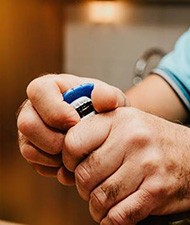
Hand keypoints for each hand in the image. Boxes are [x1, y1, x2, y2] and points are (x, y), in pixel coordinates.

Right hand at [17, 74, 126, 184]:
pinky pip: (36, 163)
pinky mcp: (32, 149)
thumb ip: (109, 96)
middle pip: (27, 124)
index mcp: (50, 87)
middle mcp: (34, 108)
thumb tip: (100, 98)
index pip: (39, 91)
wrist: (99, 129)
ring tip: (76, 154)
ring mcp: (31, 131)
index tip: (76, 122)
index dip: (56, 110)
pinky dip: (55, 167)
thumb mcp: (110, 100)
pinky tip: (72, 162)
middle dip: (54, 139)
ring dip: (56, 156)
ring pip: (29, 148)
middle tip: (76, 143)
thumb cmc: (102, 110)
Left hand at [62, 107, 189, 223]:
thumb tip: (62, 170)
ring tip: (103, 199)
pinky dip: (111, 220)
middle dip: (83, 187)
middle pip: (85, 174)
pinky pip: (120, 215)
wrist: (189, 154)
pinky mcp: (157, 189)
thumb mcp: (122, 124)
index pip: (73, 142)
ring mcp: (146, 164)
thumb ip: (92, 137)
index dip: (68, 159)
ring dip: (97, 205)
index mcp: (118, 119)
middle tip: (91, 186)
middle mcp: (132, 138)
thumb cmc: (149, 140)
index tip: (74, 165)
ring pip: (100, 198)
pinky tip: (113, 213)